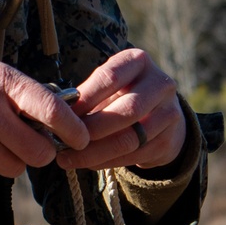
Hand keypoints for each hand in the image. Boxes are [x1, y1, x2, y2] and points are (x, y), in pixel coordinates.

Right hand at [0, 56, 88, 177]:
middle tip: (35, 144)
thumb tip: (60, 109)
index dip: (73, 129)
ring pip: (16, 168)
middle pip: (40, 151)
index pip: (52, 109)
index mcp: (2, 82)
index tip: (81, 137)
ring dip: (13, 160)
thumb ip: (20, 89)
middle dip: (42, 152)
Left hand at [54, 48, 184, 171]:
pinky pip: (134, 156)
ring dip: (95, 152)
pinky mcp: (169, 140)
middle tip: (64, 142)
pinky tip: (87, 163)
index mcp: (138, 61)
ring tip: (68, 158)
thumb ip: (86, 96)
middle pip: (126, 110)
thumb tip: (56, 115)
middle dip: (91, 129)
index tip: (61, 114)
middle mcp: (160, 83)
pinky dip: (106, 162)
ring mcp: (169, 113)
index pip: (110, 77)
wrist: (160, 113)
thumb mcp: (107, 86)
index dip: (85, 98)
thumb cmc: (121, 94)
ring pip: (130, 138)